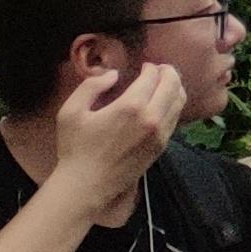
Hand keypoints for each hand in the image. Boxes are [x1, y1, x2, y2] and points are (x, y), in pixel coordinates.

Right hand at [55, 58, 187, 212]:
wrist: (87, 185)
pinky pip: (176, 118)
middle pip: (173, 85)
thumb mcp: (71, 111)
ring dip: (175, 87)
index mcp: (131, 106)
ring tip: (164, 83)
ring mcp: (161, 133)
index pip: (153, 76)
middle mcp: (152, 117)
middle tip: (159, 69)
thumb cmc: (76, 148)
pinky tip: (163, 104)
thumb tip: (113, 74)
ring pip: (179, 101)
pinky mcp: (162, 146)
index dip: (151, 67)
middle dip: (168, 72)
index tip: (144, 66)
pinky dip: (174, 105)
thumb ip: (91, 86)